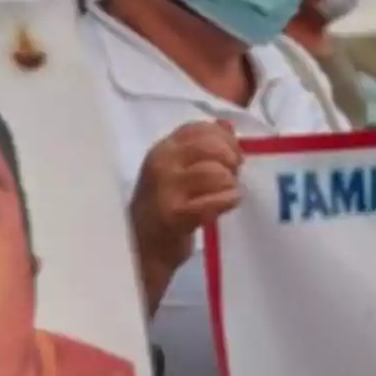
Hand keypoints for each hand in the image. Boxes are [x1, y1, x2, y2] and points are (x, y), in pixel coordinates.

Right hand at [130, 120, 241, 273]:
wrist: (142, 250)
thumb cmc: (164, 208)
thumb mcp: (178, 171)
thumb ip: (201, 147)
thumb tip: (227, 125)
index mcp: (163, 149)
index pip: (199, 129)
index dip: (224, 139)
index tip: (232, 157)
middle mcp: (161, 162)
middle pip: (210, 146)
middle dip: (230, 160)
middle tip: (232, 177)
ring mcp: (165, 188)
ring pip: (215, 173)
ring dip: (230, 185)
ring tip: (227, 194)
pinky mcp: (175, 215)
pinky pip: (214, 201)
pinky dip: (227, 201)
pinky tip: (226, 206)